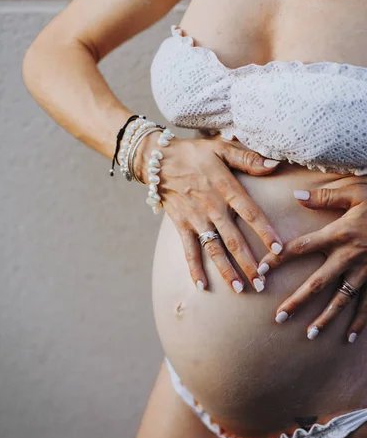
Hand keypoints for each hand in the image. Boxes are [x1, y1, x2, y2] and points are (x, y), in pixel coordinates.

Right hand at [136, 132, 282, 292]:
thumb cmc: (194, 152)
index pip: (250, 213)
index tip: (278, 250)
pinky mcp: (181, 225)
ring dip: (226, 271)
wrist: (158, 159)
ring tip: (240, 290)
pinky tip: (202, 286)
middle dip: (249, 263)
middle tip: (263, 284)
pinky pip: (188, 250)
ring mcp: (195, 219)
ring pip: (213, 249)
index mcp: (225, 188)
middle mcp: (212, 207)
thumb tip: (274, 165)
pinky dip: (194, 268)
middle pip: (234, 239)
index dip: (264, 231)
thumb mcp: (221, 147)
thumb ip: (248, 158)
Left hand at [257, 183, 366, 341]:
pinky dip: (361, 321)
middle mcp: (349, 256)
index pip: (301, 248)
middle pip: (317, 283)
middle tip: (278, 317)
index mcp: (339, 234)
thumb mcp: (355, 191)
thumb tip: (296, 196)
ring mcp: (366, 271)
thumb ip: (325, 196)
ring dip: (325, 318)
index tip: (260, 270)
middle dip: (297, 301)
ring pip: (341, 299)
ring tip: (310, 334)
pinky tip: (350, 337)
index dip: (279, 258)